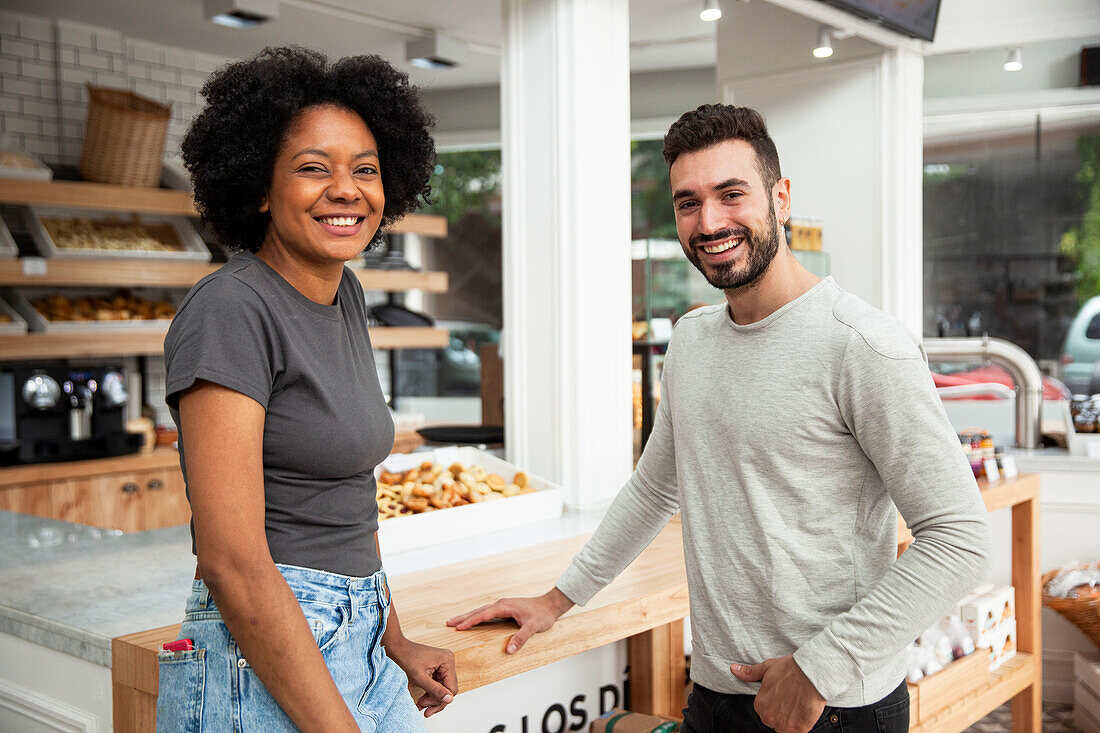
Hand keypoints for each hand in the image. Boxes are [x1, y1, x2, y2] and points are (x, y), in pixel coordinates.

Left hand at [385, 638, 456, 716]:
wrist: (398, 649)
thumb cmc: (407, 659)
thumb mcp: (421, 678)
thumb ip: (436, 690)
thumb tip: (449, 699)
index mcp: (447, 661)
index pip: (452, 688)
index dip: (441, 700)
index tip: (429, 709)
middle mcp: (449, 661)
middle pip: (447, 688)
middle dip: (435, 700)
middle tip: (424, 709)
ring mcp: (444, 664)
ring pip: (442, 687)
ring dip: (432, 698)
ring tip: (421, 705)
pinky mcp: (438, 667)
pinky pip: (438, 683)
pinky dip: (430, 691)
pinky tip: (422, 699)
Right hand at [446, 587, 573, 653]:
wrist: (550, 605)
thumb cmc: (542, 615)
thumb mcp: (533, 627)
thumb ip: (521, 638)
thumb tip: (509, 650)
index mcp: (504, 606)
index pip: (483, 614)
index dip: (470, 621)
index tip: (458, 627)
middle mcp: (501, 604)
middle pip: (478, 611)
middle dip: (463, 617)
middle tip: (448, 622)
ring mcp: (503, 605)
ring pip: (481, 611)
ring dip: (468, 616)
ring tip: (455, 621)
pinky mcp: (505, 608)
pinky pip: (487, 612)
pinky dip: (477, 616)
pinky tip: (473, 620)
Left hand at [730, 655, 825, 732]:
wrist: (810, 673)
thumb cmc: (789, 669)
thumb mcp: (766, 668)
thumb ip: (749, 673)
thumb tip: (733, 669)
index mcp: (760, 705)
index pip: (765, 711)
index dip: (775, 704)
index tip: (783, 696)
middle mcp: (769, 718)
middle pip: (774, 721)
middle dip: (782, 713)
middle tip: (791, 700)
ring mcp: (784, 725)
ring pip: (785, 727)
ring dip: (791, 720)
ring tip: (798, 705)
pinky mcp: (798, 730)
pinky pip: (797, 731)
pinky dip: (802, 724)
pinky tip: (804, 711)